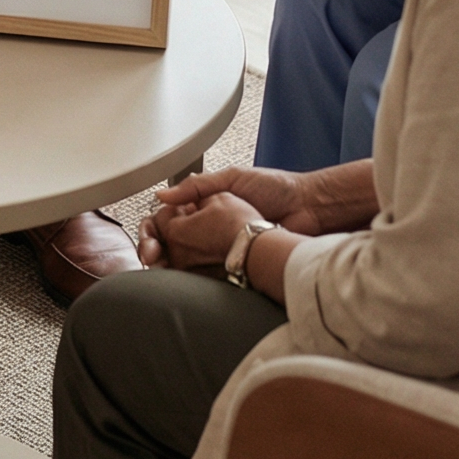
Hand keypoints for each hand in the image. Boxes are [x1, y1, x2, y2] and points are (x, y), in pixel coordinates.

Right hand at [137, 165, 320, 266]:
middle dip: (156, 251)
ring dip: (170, 267)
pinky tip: (184, 281)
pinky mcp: (236, 265)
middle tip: (151, 257)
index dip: (154, 230)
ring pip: (185, 262)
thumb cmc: (277, 188)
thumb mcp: (233, 177)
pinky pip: (210, 276)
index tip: (150, 240)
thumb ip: (197, 186)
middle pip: (171, 243)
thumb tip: (162, 195)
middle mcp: (210, 228)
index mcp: (206, 205)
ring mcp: (221, 248)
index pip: (168, 218)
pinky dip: (194, 280)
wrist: (308, 209)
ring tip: (162, 270)